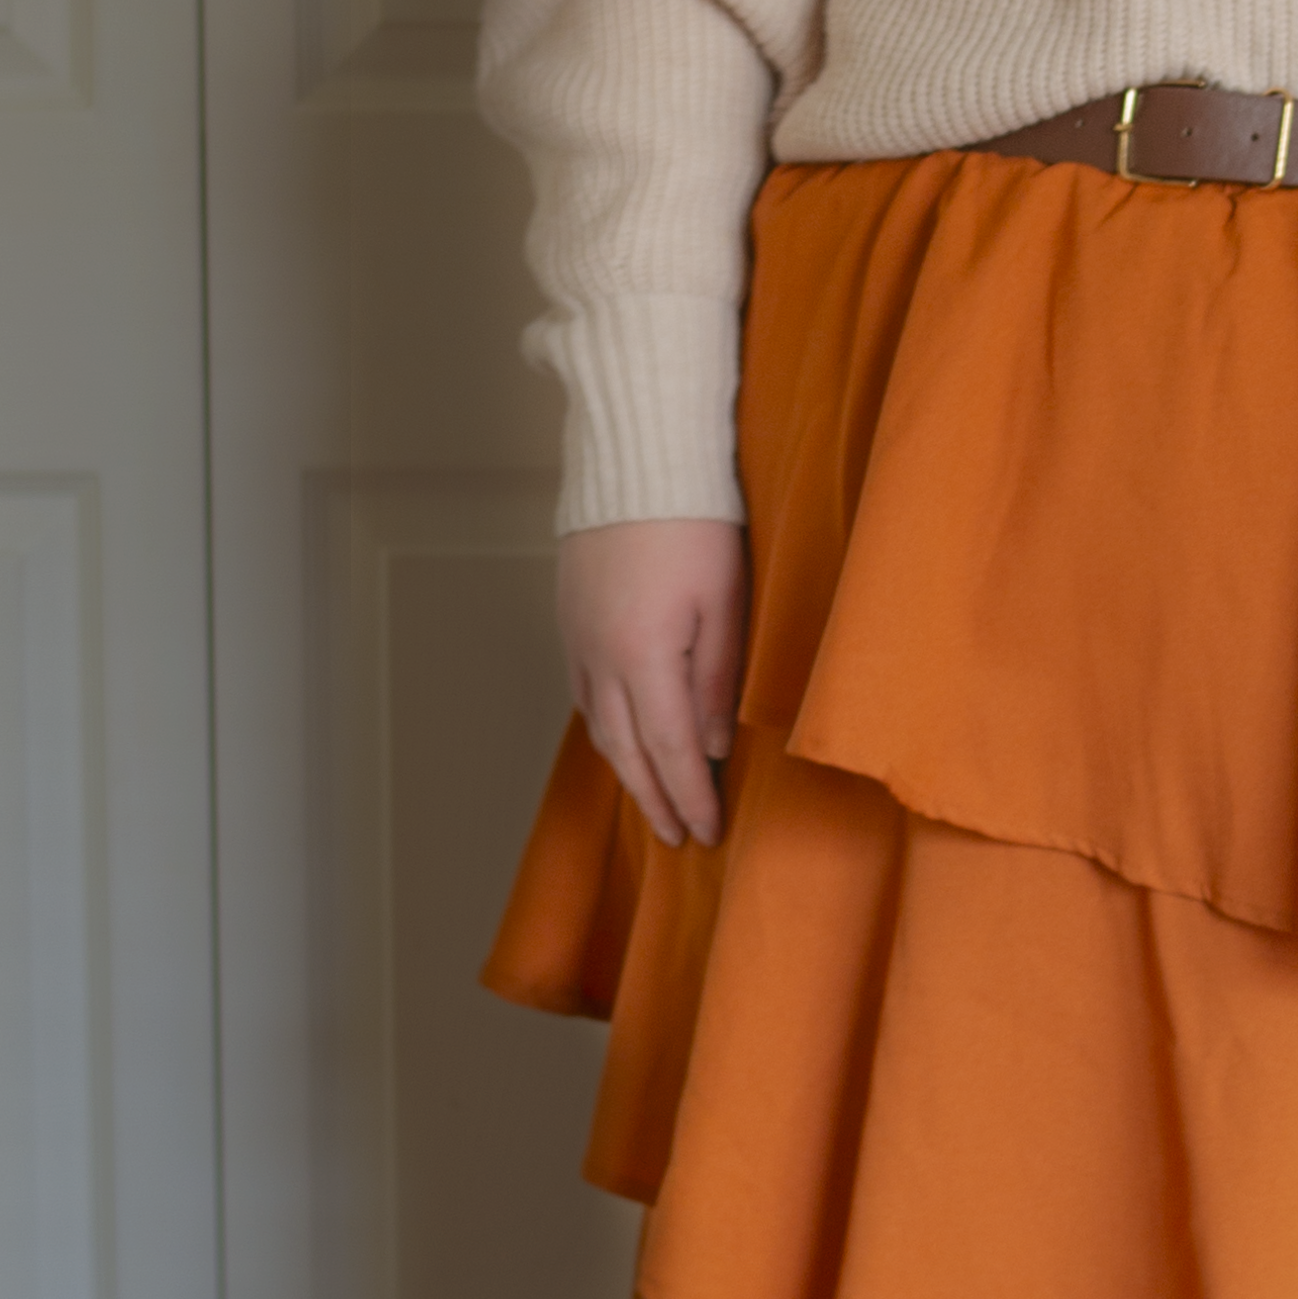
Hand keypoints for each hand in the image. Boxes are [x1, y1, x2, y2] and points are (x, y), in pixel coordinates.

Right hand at [560, 517, 747, 849]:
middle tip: (677, 839)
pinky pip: (584, 693)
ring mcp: (578, 639)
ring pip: (598, 726)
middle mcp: (600, 659)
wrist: (636, 459)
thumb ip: (717, 680)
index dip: (688, 798)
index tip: (707, 834)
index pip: (670, 752)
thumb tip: (711, 747)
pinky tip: (622, 739)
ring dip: (627, 770)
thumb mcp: (727, 603)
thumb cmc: (696, 522)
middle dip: (654, 800)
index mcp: (644, 659)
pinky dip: (605, 729)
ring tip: (652, 800)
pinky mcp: (570, 618)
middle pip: (626, 751)